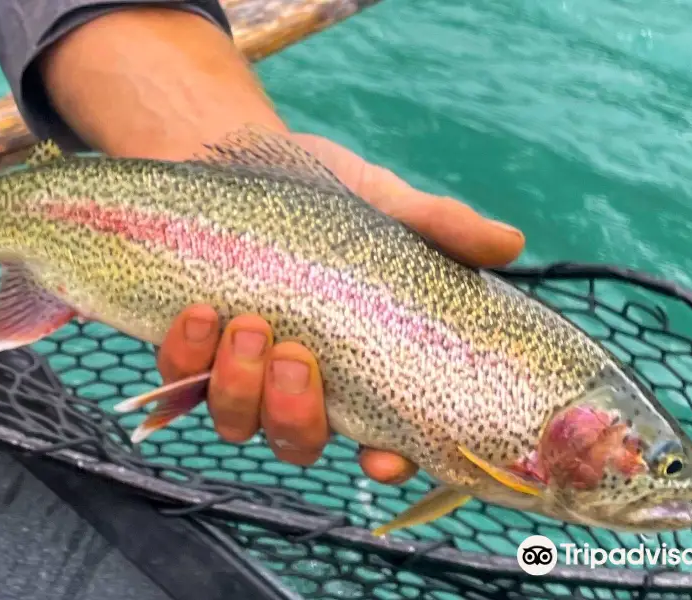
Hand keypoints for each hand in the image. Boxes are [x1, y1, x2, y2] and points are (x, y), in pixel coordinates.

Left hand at [156, 132, 525, 483]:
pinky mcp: (189, 349)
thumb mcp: (382, 202)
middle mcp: (298, 383)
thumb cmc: (318, 194)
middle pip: (300, 442)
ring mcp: (240, 371)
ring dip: (242, 387)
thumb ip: (438, 227)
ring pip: (238, 423)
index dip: (385, 462)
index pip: (380, 438)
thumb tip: (510, 242)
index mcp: (357, 365)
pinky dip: (189, 354)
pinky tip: (202, 314)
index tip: (381, 458)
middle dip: (297, 415)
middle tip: (299, 356)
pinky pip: (181, 379)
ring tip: (248, 326)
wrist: (232, 161)